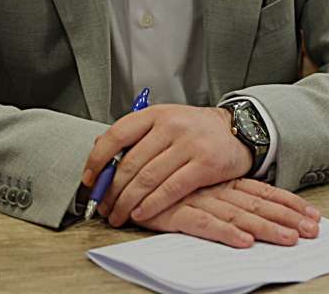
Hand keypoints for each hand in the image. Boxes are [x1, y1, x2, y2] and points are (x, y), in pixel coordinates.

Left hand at [82, 104, 251, 226]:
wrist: (239, 129)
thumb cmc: (198, 129)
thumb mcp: (166, 121)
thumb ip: (136, 134)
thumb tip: (99, 148)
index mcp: (156, 114)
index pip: (117, 134)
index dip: (98, 159)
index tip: (89, 179)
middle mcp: (171, 125)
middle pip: (130, 163)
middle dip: (111, 190)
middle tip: (103, 206)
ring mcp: (188, 144)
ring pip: (147, 178)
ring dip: (127, 202)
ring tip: (118, 214)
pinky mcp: (204, 164)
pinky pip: (171, 189)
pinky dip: (152, 204)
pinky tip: (141, 213)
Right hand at [139, 179, 320, 247]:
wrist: (126, 175)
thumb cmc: (164, 183)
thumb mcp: (199, 187)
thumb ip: (221, 197)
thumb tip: (250, 215)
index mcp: (221, 182)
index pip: (262, 192)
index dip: (288, 203)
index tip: (312, 215)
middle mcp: (214, 189)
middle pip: (257, 204)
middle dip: (287, 218)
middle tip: (312, 231)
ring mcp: (197, 200)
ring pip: (238, 214)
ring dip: (266, 227)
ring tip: (289, 239)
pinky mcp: (176, 212)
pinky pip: (204, 224)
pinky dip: (225, 232)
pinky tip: (243, 242)